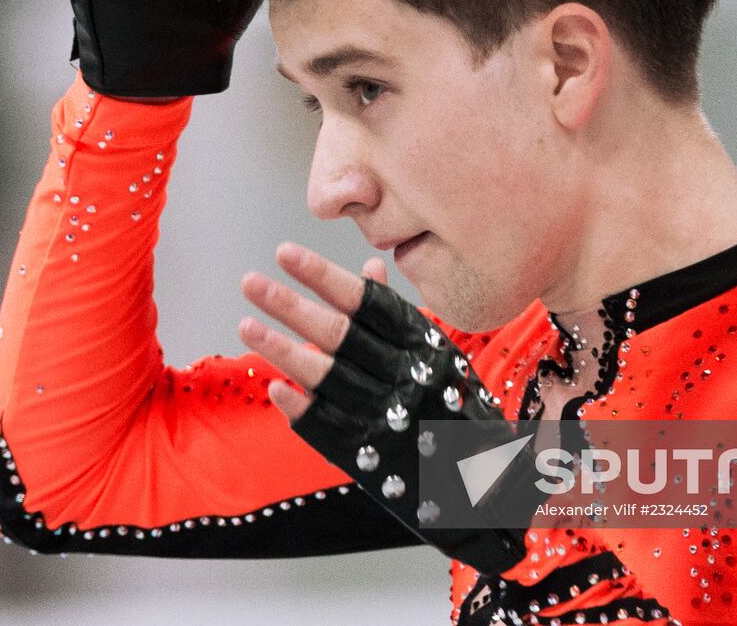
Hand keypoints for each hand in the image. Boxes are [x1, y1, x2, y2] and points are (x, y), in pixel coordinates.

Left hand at [238, 244, 533, 575]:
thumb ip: (397, 314)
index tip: (285, 253)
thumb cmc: (461, 406)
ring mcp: (389, 419)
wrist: (490, 484)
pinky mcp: (372, 458)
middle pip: (340, 336)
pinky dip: (300, 409)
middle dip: (291, 306)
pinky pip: (329, 429)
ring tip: (246, 326)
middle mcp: (408, 378)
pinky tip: (272, 389)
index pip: (367, 302)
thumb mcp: (440, 351)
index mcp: (426, 345)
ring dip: (282, 351)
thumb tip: (367, 268)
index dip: (324, 276)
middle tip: (250, 282)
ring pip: (327, 378)